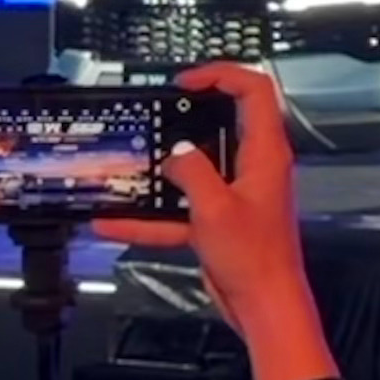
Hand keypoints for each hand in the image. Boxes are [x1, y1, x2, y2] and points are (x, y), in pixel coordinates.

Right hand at [102, 68, 335, 379]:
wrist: (264, 304)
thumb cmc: (253, 256)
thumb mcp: (215, 208)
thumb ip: (193, 172)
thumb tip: (177, 151)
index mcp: (266, 153)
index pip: (254, 92)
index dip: (223, 76)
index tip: (187, 80)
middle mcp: (255, 167)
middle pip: (227, 123)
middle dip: (191, 115)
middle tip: (159, 111)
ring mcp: (238, 194)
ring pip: (199, 168)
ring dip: (165, 167)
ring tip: (131, 161)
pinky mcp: (221, 221)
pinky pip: (182, 210)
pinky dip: (151, 217)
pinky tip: (113, 224)